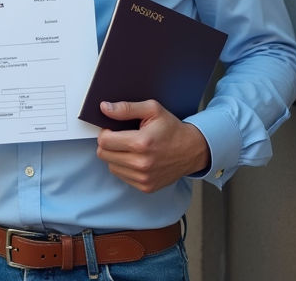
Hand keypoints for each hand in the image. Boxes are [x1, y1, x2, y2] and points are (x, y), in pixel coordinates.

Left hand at [95, 100, 209, 193]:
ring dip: (116, 156)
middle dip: (109, 144)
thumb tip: (104, 108)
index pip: (104, 141)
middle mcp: (142, 163)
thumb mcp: (152, 110)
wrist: (192, 150)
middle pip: (104, 155)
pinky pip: (122, 176)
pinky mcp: (146, 187)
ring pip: (111, 166)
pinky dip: (124, 167)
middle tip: (121, 138)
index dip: (105, 132)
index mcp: (141, 143)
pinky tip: (136, 159)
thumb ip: (126, 108)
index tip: (114, 130)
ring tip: (131, 149)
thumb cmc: (172, 128)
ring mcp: (144, 178)